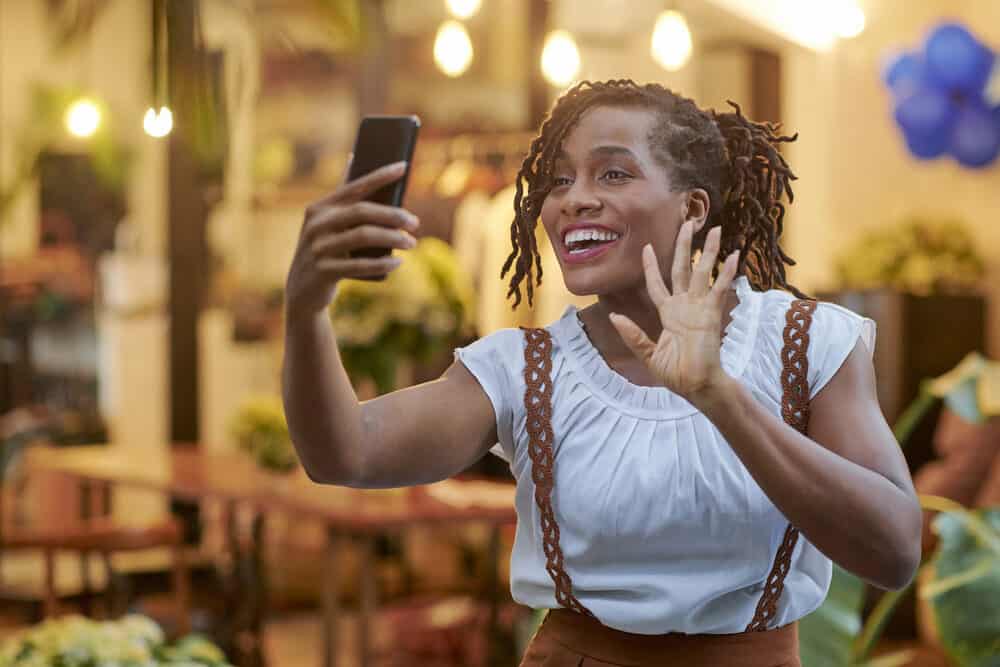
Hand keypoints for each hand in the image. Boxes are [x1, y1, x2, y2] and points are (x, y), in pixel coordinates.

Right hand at [284, 158, 419, 317]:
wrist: (302, 290)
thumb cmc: (325, 251)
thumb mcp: (328, 225)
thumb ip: (342, 198)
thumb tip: (354, 157)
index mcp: (319, 208)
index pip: (354, 186)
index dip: (380, 175)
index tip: (404, 166)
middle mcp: (316, 224)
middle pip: (362, 211)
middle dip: (393, 215)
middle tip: (415, 222)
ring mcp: (318, 248)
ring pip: (363, 236)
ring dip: (393, 238)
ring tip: (412, 243)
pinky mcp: (324, 271)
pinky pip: (360, 265)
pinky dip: (383, 263)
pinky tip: (398, 262)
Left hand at [608, 222, 739, 401]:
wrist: (696, 387)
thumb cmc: (675, 374)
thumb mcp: (647, 354)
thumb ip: (632, 334)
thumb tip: (614, 316)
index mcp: (668, 313)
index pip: (657, 283)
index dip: (652, 266)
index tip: (646, 247)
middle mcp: (684, 306)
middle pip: (682, 268)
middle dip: (684, 246)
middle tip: (686, 223)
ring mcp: (699, 308)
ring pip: (703, 272)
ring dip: (709, 251)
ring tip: (715, 229)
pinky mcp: (712, 315)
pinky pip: (719, 290)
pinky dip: (727, 273)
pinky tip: (734, 256)